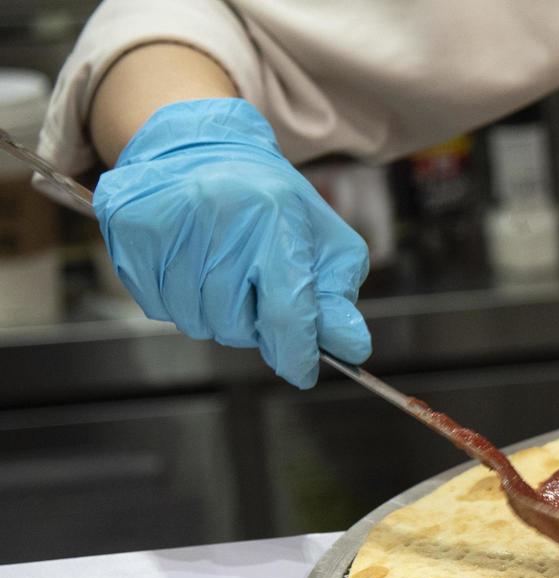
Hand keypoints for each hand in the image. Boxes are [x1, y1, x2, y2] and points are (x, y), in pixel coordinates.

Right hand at [94, 98, 370, 387]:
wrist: (202, 147)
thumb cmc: (272, 202)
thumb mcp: (324, 241)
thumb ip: (339, 297)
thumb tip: (352, 347)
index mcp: (276, 217)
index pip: (287, 312)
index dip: (296, 354)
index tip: (302, 371)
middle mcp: (219, 215)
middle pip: (238, 325)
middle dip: (254, 324)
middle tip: (255, 289)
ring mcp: (168, 222)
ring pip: (196, 321)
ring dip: (216, 315)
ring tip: (223, 272)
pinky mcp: (129, 230)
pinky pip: (159, 306)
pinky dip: (180, 301)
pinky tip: (191, 266)